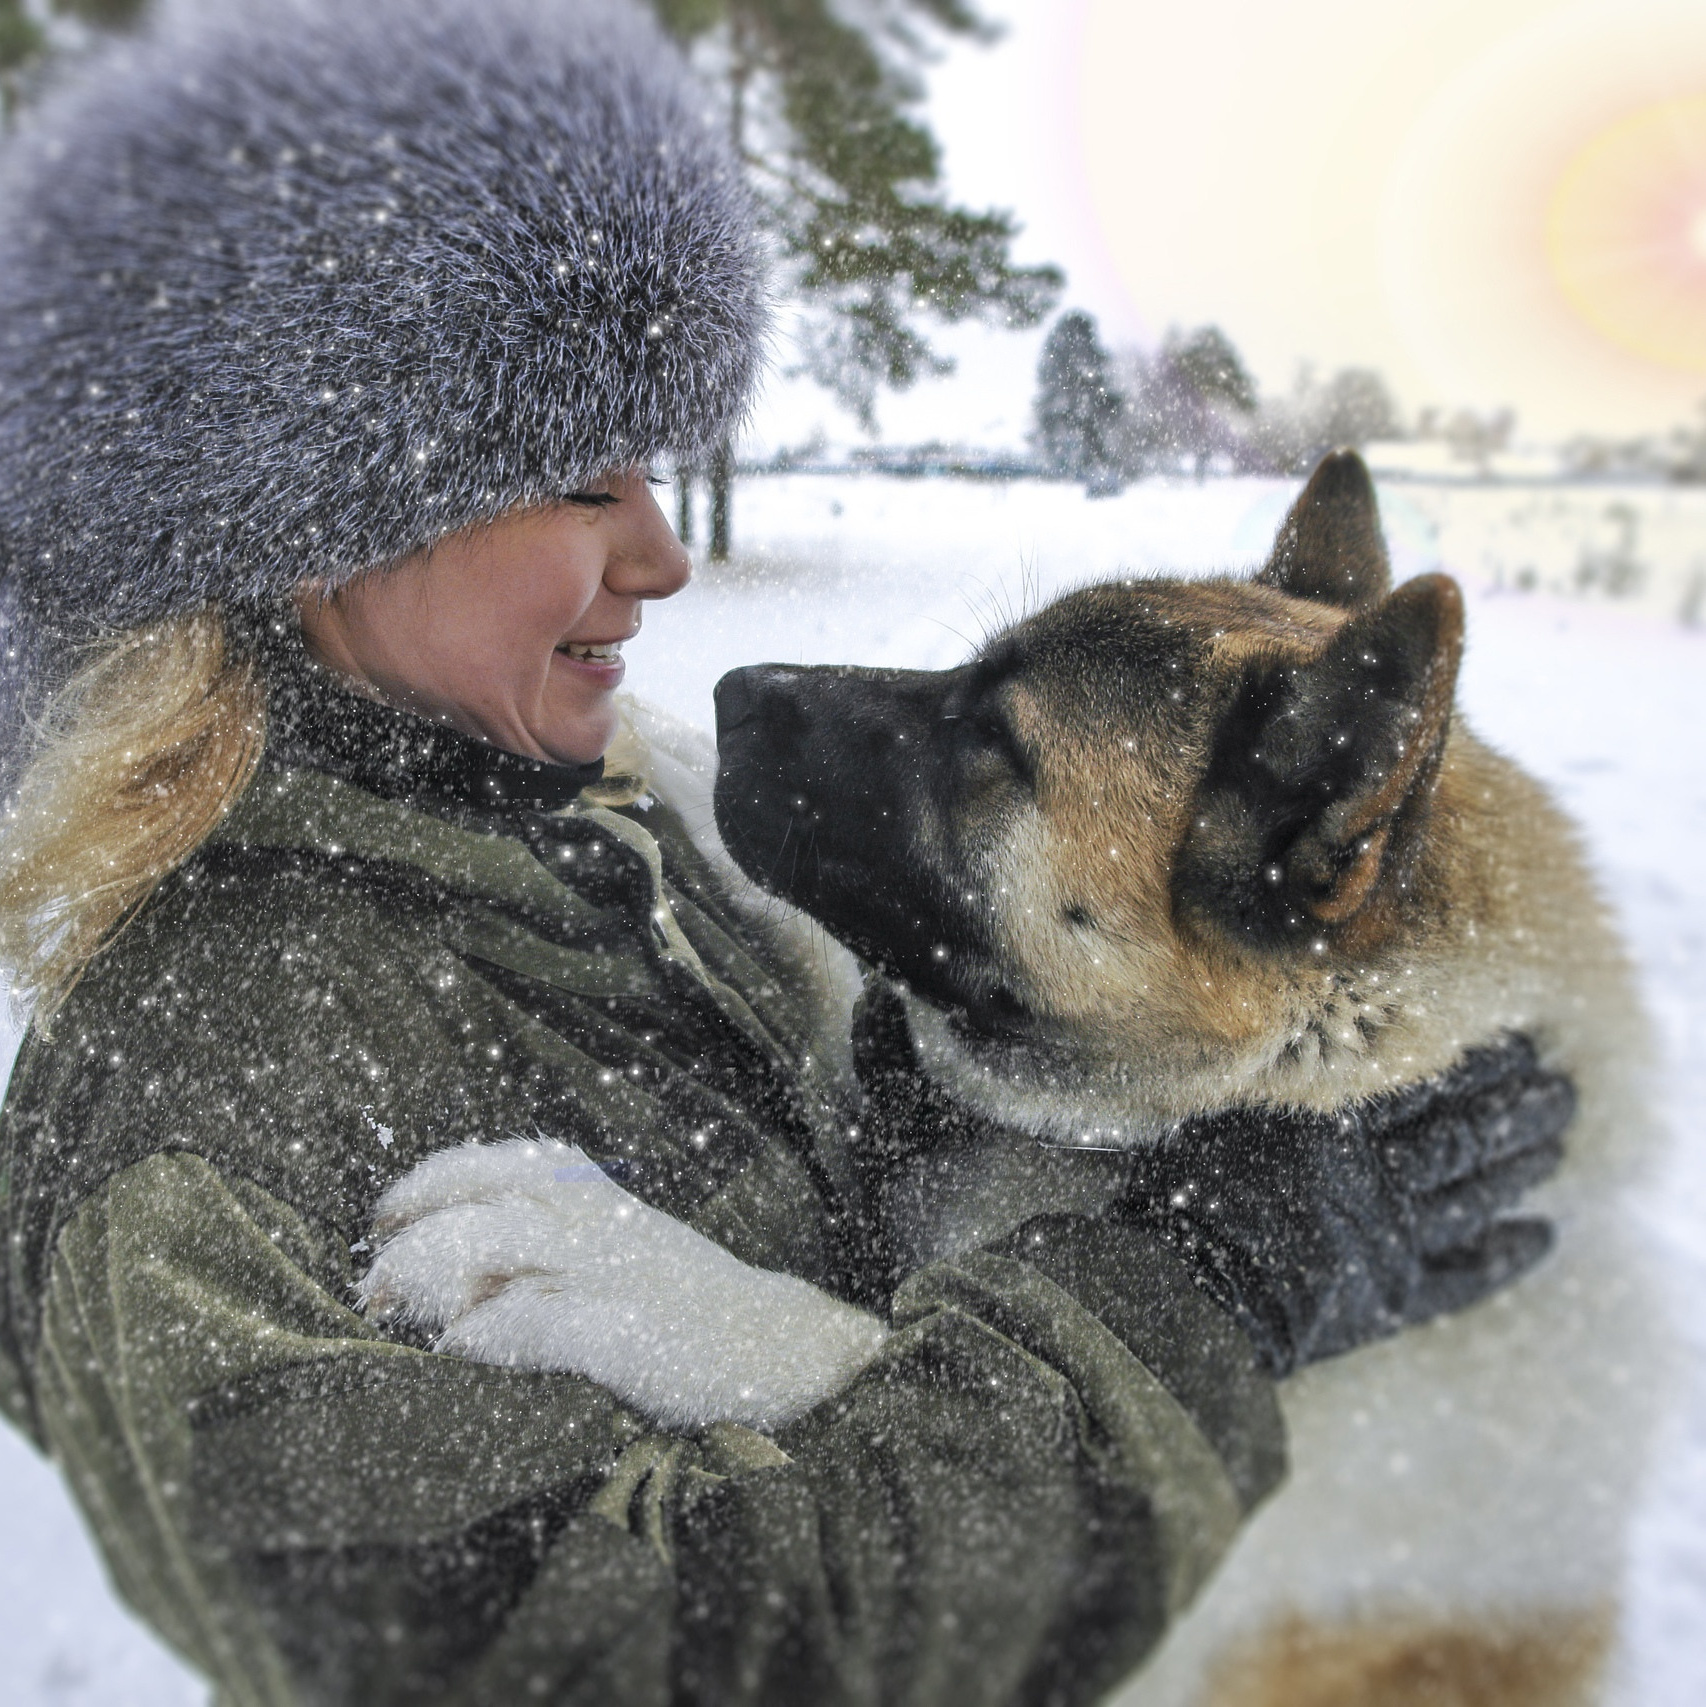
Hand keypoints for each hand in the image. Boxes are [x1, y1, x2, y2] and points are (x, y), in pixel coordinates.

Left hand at [359, 1136, 887, 1430]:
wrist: (785, 1349)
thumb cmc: (694, 1312)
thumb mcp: (627, 1257)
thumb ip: (560, 1252)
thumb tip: (467, 1284)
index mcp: (603, 1201)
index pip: (508, 1161)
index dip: (437, 1178)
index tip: (386, 1211)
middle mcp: (602, 1223)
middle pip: (489, 1191)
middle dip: (416, 1224)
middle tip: (371, 1280)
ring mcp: (613, 1272)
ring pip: (500, 1242)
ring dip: (434, 1273)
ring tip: (396, 1314)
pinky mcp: (625, 1330)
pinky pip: (538, 1319)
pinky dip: (489, 1331)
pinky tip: (460, 1351)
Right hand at [1117, 1036, 1573, 1376]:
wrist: (1187, 1295)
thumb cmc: (1181, 1197)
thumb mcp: (1217, 1114)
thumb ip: (1272, 1083)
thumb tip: (1306, 1038)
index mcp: (1338, 1125)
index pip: (1427, 1083)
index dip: (1478, 1063)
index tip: (1518, 1040)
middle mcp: (1378, 1177)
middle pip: (1466, 1135)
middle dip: (1519, 1109)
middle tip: (1562, 1088)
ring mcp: (1392, 1241)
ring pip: (1475, 1196)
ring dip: (1522, 1168)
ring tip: (1560, 1144)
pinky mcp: (1390, 1297)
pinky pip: (1464, 1278)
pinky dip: (1505, 1257)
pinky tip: (1542, 1237)